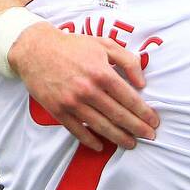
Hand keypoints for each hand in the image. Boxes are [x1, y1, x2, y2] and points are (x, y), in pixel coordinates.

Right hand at [9, 25, 159, 150]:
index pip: (129, 98)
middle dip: (137, 128)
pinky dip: (90, 140)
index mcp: (101, 72)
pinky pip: (77, 130)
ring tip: (131, 144)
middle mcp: (88, 89)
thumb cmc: (73, 46)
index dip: (144, 112)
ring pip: (101, 126)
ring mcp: (72, 102)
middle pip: (118, 115)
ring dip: (118, 138)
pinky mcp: (57, 110)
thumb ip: (128, 60)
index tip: (154, 121)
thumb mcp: (104, 44)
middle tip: (149, 137)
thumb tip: (142, 82)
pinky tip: (101, 145)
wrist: (35, 49)